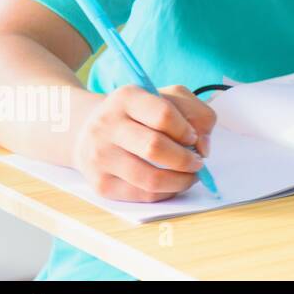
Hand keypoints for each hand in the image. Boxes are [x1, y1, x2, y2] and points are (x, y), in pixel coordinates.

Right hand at [71, 84, 216, 202]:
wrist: (90, 130)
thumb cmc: (141, 113)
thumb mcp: (169, 98)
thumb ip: (196, 113)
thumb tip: (203, 147)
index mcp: (127, 98)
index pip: (163, 115)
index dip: (186, 130)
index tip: (194, 138)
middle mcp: (107, 125)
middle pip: (154, 148)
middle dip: (186, 159)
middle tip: (198, 162)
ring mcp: (100, 156)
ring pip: (150, 178)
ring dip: (180, 181)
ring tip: (190, 176)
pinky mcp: (100, 184)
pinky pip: (141, 195)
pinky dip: (166, 193)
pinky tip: (173, 184)